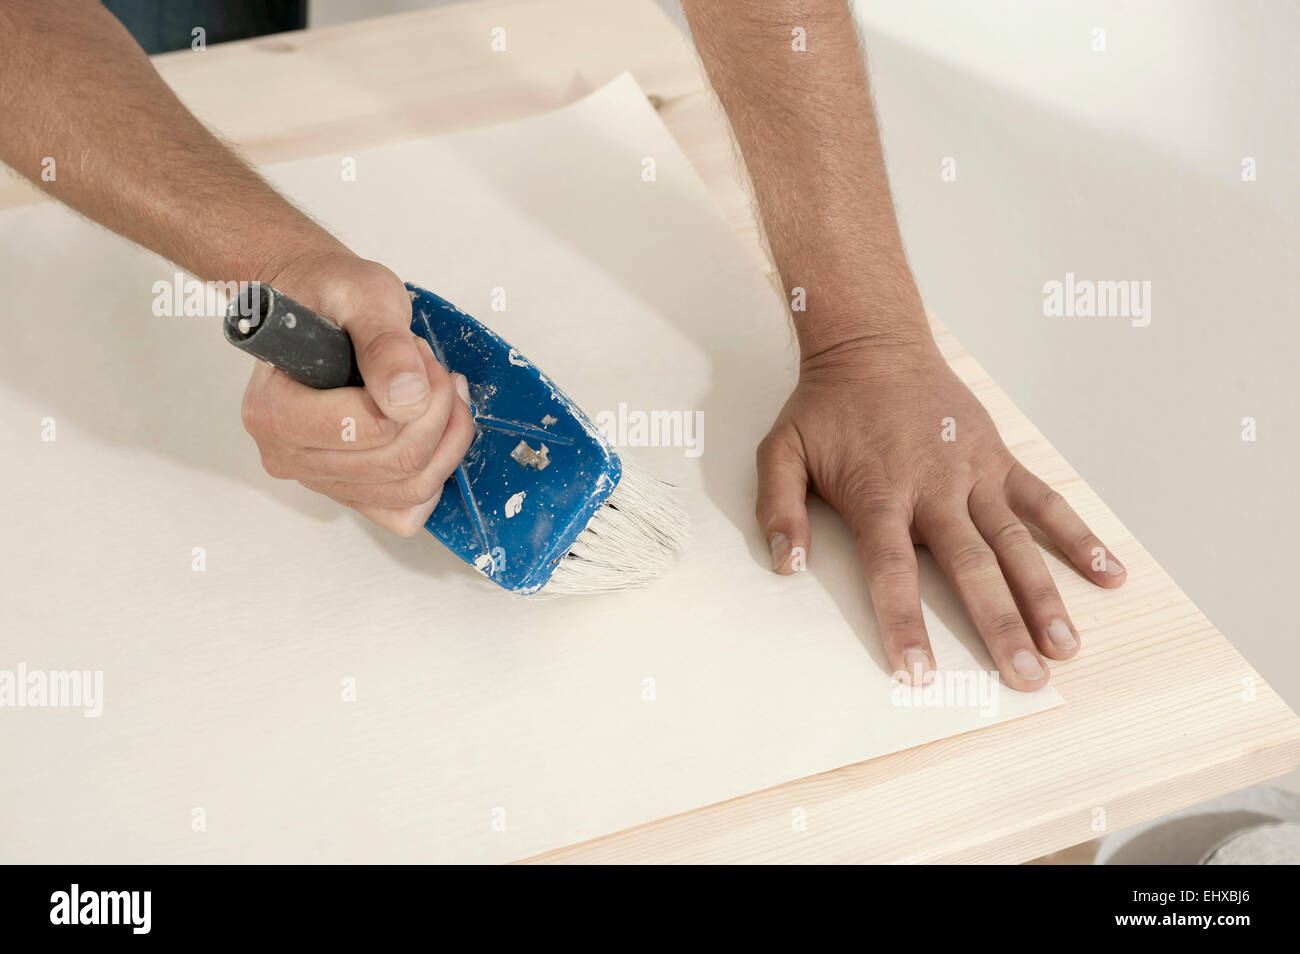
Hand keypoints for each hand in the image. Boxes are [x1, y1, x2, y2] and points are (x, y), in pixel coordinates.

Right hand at [240, 252, 474, 535]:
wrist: (314, 305)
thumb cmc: (330, 297)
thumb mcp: (364, 296)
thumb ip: (384, 344)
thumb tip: (407, 398)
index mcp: (274, 412)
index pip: (369, 429)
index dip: (418, 390)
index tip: (417, 352)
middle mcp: (287, 456)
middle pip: (398, 463)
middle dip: (437, 410)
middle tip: (432, 369)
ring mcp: (319, 479)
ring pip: (410, 489)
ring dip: (446, 438)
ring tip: (438, 392)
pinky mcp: (348, 491)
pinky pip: (404, 512)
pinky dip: (436, 472)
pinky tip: (434, 430)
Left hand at [755, 336, 1125, 690]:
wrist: (872, 345)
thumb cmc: (826, 407)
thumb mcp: (780, 451)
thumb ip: (777, 510)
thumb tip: (787, 567)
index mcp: (879, 493)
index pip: (892, 571)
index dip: (905, 624)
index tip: (920, 675)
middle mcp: (934, 487)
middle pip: (970, 567)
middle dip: (998, 627)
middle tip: (1024, 680)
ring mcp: (973, 472)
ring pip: (1015, 542)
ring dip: (1043, 595)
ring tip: (1065, 647)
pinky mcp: (999, 458)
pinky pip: (1043, 500)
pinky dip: (1077, 535)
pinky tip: (1107, 573)